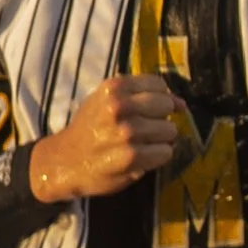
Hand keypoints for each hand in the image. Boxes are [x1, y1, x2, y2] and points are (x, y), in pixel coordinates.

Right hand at [28, 75, 182, 201]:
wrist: (65, 161)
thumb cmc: (90, 129)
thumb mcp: (106, 101)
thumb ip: (141, 96)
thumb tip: (181, 103)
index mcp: (113, 88)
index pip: (158, 85)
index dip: (159, 98)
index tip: (149, 110)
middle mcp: (119, 107)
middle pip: (166, 106)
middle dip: (160, 119)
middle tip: (144, 129)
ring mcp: (126, 132)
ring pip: (170, 131)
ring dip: (160, 140)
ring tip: (141, 144)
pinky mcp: (131, 157)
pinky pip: (165, 152)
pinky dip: (157, 157)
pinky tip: (142, 157)